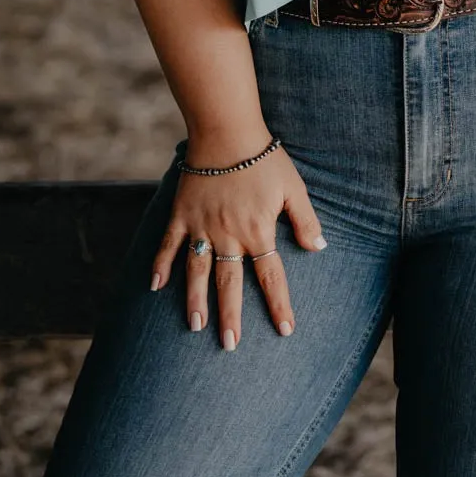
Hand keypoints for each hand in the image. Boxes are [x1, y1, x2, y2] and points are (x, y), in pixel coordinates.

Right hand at [149, 141, 326, 348]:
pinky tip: (155, 286)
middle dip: (230, 317)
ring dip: (195, 300)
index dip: (279, 305)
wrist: (226, 131)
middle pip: (230, 284)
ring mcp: (201, 227)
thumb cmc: (264, 158)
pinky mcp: (181, 215)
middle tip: (229, 345)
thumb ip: (306, 221)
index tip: (285, 330)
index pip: (271, 277)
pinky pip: (169, 245)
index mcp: (258, 231)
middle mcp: (228, 236)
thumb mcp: (294, 188)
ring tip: (195, 326)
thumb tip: (320, 248)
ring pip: (197, 272)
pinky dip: (161, 265)